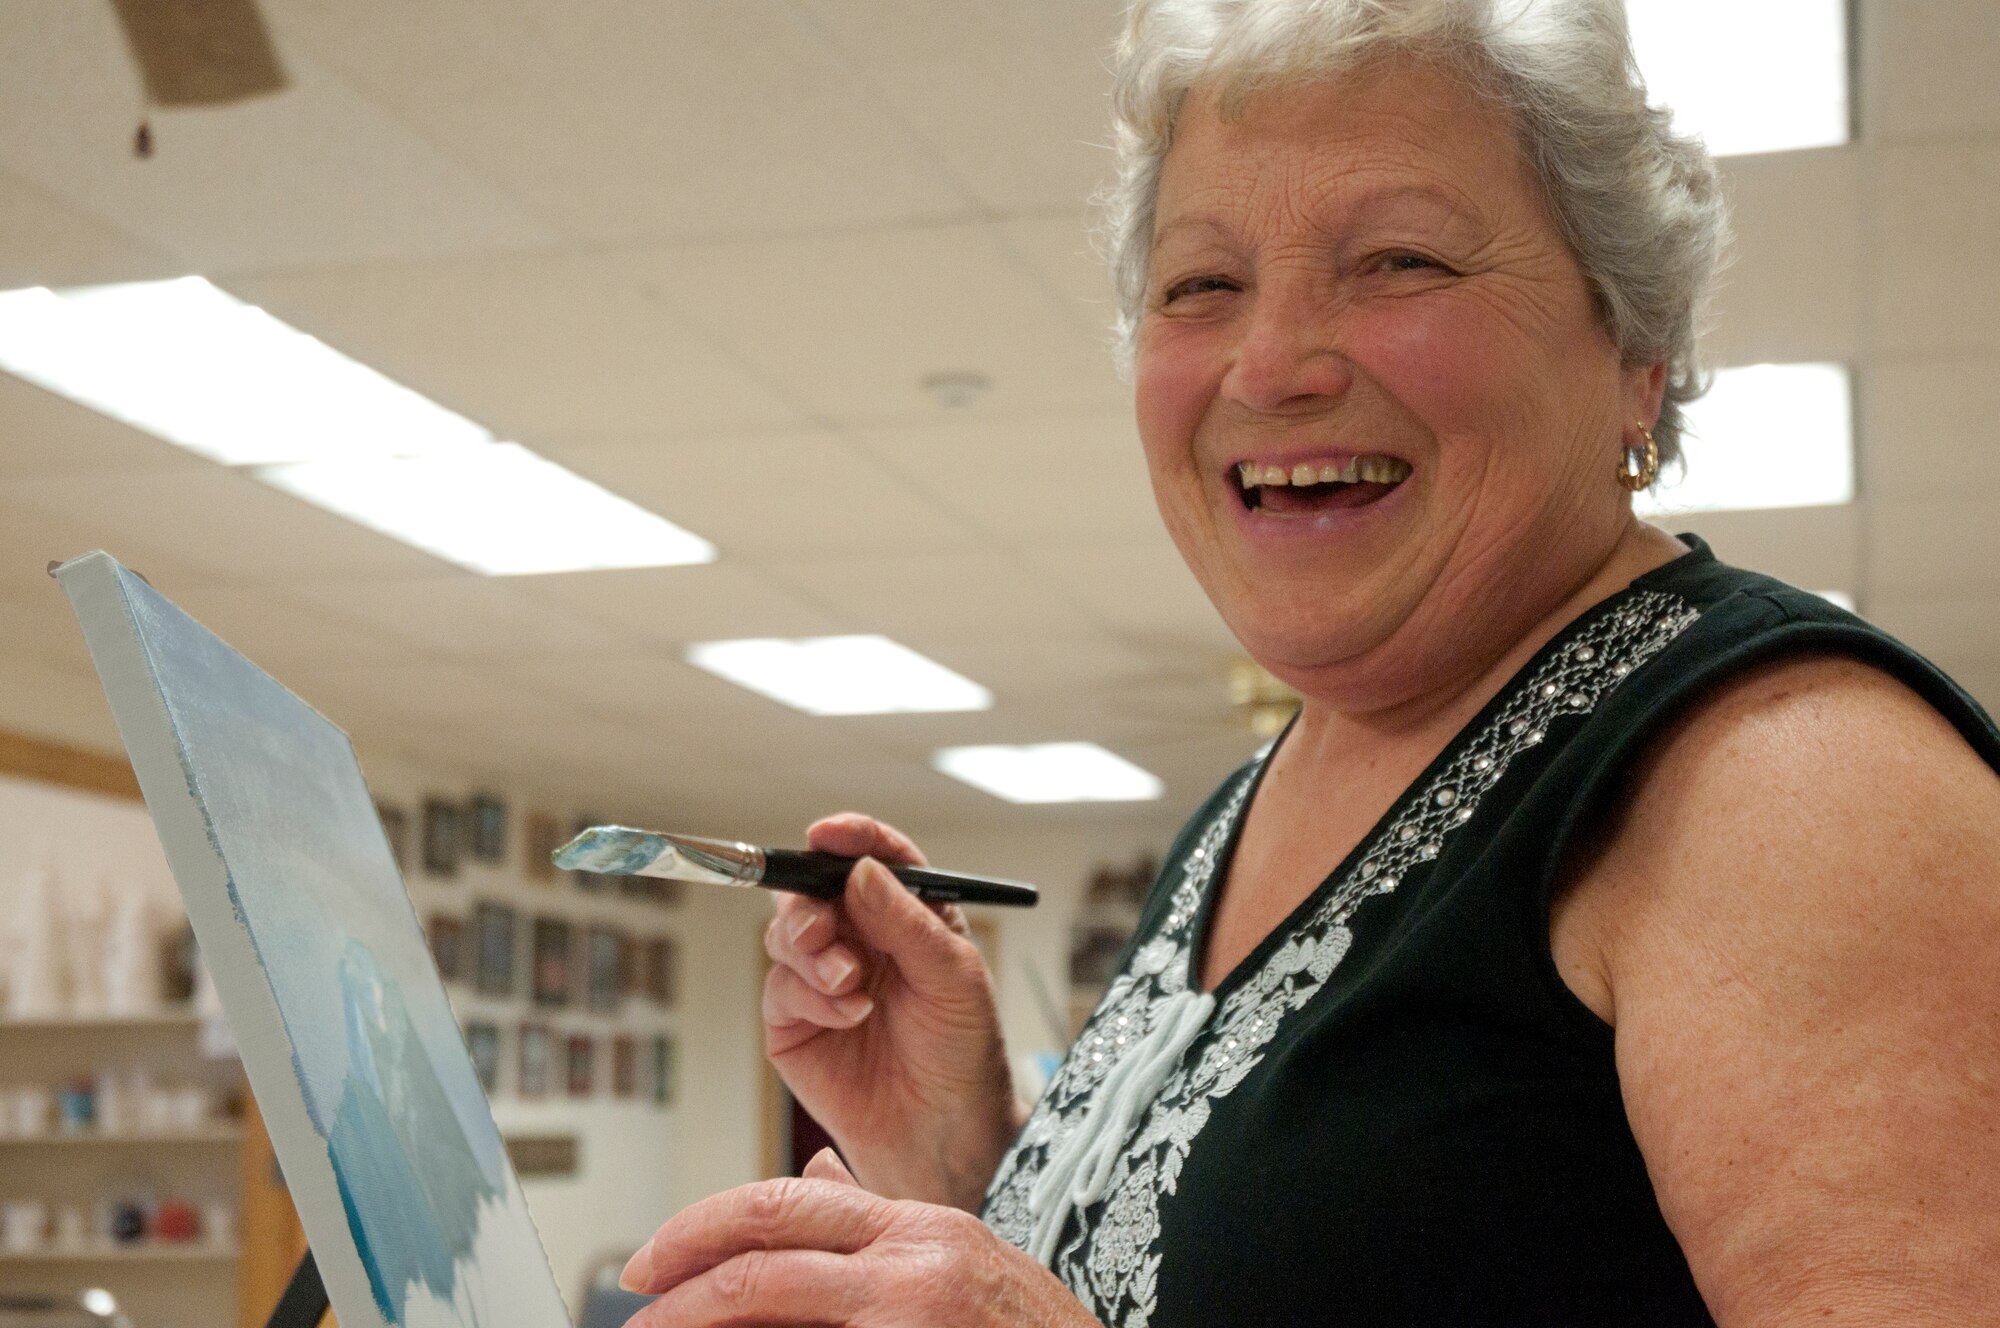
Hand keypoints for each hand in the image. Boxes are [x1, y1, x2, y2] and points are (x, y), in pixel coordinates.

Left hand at [620, 1149, 1099, 1327]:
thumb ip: (881, 1224)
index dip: (704, 1226)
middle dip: (683, 1274)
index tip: (652, 1261)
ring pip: (776, 1299)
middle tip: (633, 1302)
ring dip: (702, 1321)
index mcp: (919, 1228)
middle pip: (767, 1244)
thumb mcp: (963, 1263)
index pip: (787, 1201)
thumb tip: (809, 1170)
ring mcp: (915, 1317)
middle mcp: (915, 1262)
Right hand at [762, 814, 1020, 1208]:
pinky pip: (779, 986)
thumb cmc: (963, 1051)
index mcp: (906, 915)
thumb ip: (906, 921)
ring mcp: (823, 979)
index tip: (828, 834)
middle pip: (814, 890)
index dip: (850, 837)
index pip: (873, 858)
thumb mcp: (954, 977)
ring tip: (849, 985)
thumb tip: (861, 871)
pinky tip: (848, 1017)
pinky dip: (809, 995)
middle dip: (812, 902)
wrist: (945, 1132)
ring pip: (787, 932)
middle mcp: (861, 939)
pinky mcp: (795, 1022)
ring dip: (812, 950)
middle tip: (824, 929)